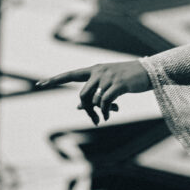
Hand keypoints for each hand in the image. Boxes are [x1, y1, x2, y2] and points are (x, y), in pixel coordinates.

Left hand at [35, 60, 152, 124]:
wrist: (149, 72)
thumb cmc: (128, 79)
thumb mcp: (109, 84)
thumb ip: (95, 93)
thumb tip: (80, 108)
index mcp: (94, 69)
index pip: (70, 74)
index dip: (55, 79)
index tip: (40, 84)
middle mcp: (99, 71)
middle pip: (83, 94)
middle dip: (87, 110)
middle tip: (94, 119)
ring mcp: (108, 77)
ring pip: (94, 100)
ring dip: (98, 112)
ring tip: (104, 117)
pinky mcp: (118, 84)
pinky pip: (106, 102)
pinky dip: (106, 112)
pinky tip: (110, 115)